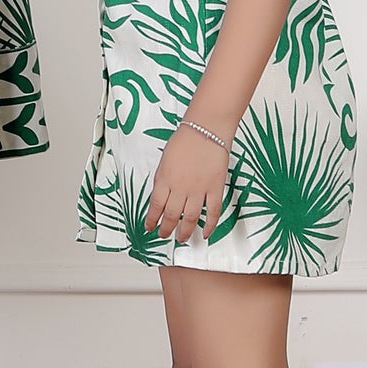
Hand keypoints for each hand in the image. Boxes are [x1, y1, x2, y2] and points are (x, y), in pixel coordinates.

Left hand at [146, 122, 232, 245]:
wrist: (206, 129)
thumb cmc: (185, 140)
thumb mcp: (164, 160)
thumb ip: (162, 180)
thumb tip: (160, 198)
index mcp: (165, 179)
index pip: (155, 206)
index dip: (151, 220)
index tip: (150, 227)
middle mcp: (181, 187)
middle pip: (171, 216)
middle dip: (166, 229)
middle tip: (164, 235)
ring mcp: (199, 189)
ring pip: (190, 218)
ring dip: (185, 232)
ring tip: (182, 238)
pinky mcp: (216, 188)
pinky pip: (213, 212)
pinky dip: (209, 225)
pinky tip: (205, 233)